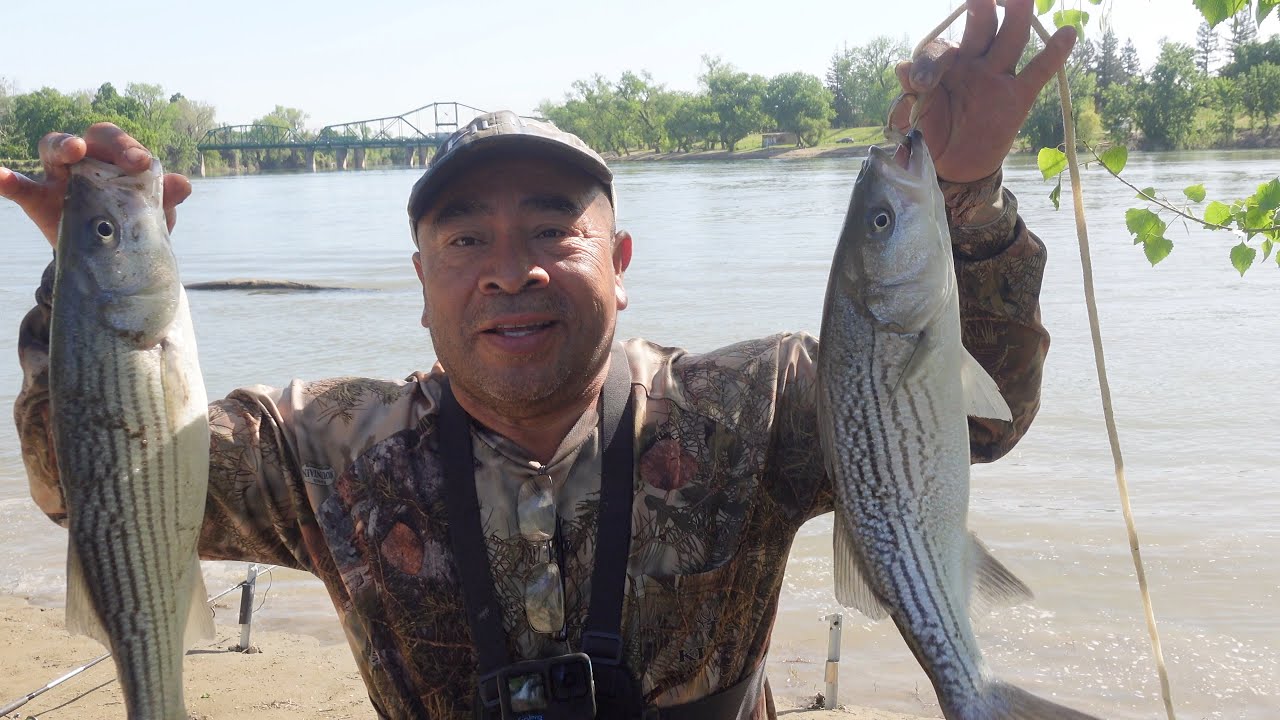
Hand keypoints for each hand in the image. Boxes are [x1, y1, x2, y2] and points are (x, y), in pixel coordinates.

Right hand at [0, 123, 191, 247]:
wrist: (111, 259)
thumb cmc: (133, 223)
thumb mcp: (153, 214)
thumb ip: (165, 197)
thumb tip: (182, 184)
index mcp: (112, 159)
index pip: (116, 142)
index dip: (127, 146)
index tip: (141, 162)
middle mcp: (84, 162)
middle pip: (84, 138)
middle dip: (100, 142)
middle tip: (117, 157)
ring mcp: (58, 180)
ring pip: (51, 150)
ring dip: (61, 146)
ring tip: (72, 152)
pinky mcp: (39, 202)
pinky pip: (19, 188)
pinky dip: (6, 180)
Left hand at [891, 0, 1075, 183]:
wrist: (953, 166)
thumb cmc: (931, 134)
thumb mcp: (913, 118)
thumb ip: (909, 94)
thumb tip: (901, 67)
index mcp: (945, 64)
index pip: (939, 51)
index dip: (929, 63)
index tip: (918, 84)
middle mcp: (973, 61)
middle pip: (980, 26)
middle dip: (981, 5)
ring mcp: (996, 76)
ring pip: (1010, 38)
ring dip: (1017, 15)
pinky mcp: (1018, 97)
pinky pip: (1038, 72)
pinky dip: (1054, 54)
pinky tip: (1067, 34)